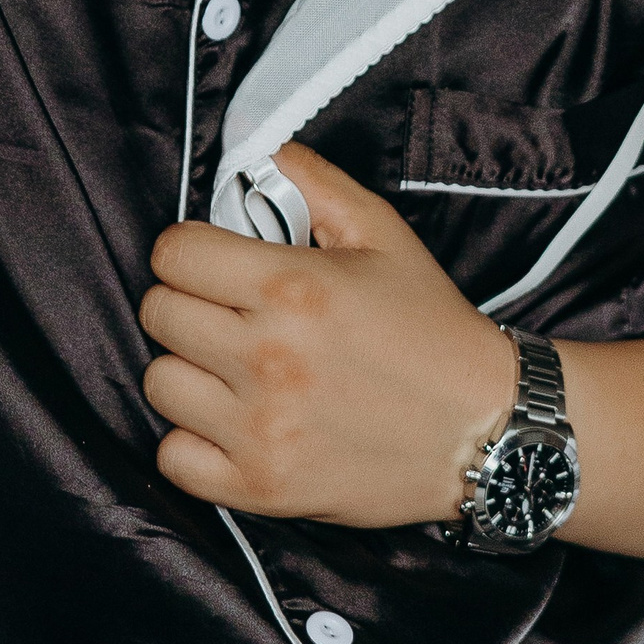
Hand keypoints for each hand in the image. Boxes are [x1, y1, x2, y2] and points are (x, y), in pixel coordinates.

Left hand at [139, 144, 515, 526]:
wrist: (485, 431)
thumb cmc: (433, 331)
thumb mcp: (385, 236)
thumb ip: (317, 185)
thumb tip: (265, 156)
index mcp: (293, 287)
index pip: (174, 255)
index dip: (189, 252)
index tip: (212, 263)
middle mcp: (268, 357)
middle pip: (158, 314)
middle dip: (186, 303)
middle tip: (225, 313)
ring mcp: (261, 428)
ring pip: (158, 383)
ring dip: (188, 370)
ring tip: (230, 369)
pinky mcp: (261, 487)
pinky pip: (174, 458)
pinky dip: (192, 440)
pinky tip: (229, 422)